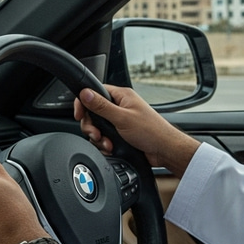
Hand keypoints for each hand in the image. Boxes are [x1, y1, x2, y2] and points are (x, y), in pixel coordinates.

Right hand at [74, 84, 199, 176]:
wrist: (164, 150)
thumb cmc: (151, 131)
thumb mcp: (122, 118)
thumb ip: (102, 106)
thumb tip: (85, 93)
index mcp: (122, 96)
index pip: (95, 92)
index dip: (84, 102)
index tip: (79, 114)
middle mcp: (120, 106)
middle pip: (93, 112)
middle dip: (92, 126)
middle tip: (96, 134)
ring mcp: (120, 120)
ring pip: (98, 127)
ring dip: (99, 137)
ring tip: (108, 144)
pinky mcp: (121, 133)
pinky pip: (105, 136)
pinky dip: (105, 144)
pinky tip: (111, 148)